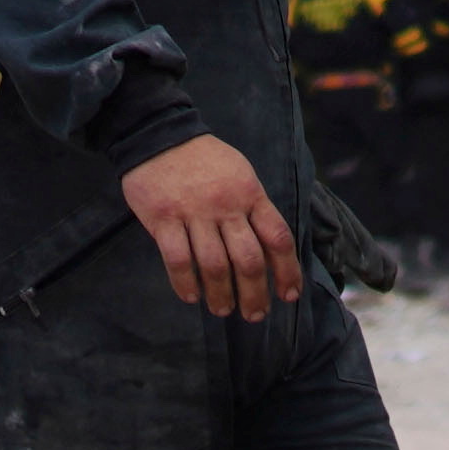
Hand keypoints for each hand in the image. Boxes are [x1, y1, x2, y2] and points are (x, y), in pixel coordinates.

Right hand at [121, 132, 304, 318]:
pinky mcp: (163, 218)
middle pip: (248, 260)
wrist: (160, 134)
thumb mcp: (242, 175)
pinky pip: (177, 259)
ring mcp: (193, 212)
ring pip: (214, 265)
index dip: (287, 272)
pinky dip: (185, 283)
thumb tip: (270, 253)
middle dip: (255, 294)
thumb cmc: (206, 160)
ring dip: (221, 295)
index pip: (277, 238)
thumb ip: (255, 209)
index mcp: (251, 195)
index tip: (288, 295)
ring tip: (222, 310)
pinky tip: (191, 296)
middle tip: (254, 315)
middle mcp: (226, 206)